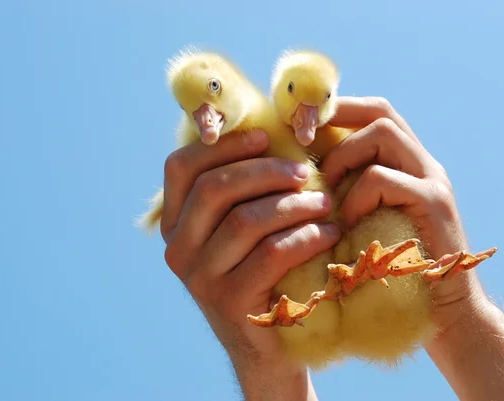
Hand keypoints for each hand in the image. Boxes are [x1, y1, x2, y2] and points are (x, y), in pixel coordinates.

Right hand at [160, 129, 337, 398]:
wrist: (269, 344)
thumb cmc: (263, 272)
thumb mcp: (244, 231)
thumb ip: (243, 191)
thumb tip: (273, 134)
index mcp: (175, 223)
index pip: (181, 167)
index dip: (223, 146)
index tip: (266, 138)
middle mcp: (178, 249)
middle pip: (215, 189)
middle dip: (267, 172)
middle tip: (308, 173)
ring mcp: (200, 278)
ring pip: (246, 221)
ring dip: (293, 205)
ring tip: (326, 203)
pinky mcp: (230, 302)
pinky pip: (271, 254)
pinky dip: (306, 237)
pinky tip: (328, 232)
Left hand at [321, 96, 484, 334]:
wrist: (443, 312)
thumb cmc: (394, 270)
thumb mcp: (366, 222)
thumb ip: (348, 193)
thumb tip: (300, 175)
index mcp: (408, 165)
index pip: (375, 113)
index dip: (337, 109)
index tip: (301, 122)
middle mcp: (423, 164)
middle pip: (380, 111)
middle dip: (336, 118)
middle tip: (304, 143)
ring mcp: (432, 181)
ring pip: (383, 132)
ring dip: (342, 157)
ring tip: (327, 190)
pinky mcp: (433, 204)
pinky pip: (383, 178)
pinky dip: (355, 196)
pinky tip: (346, 223)